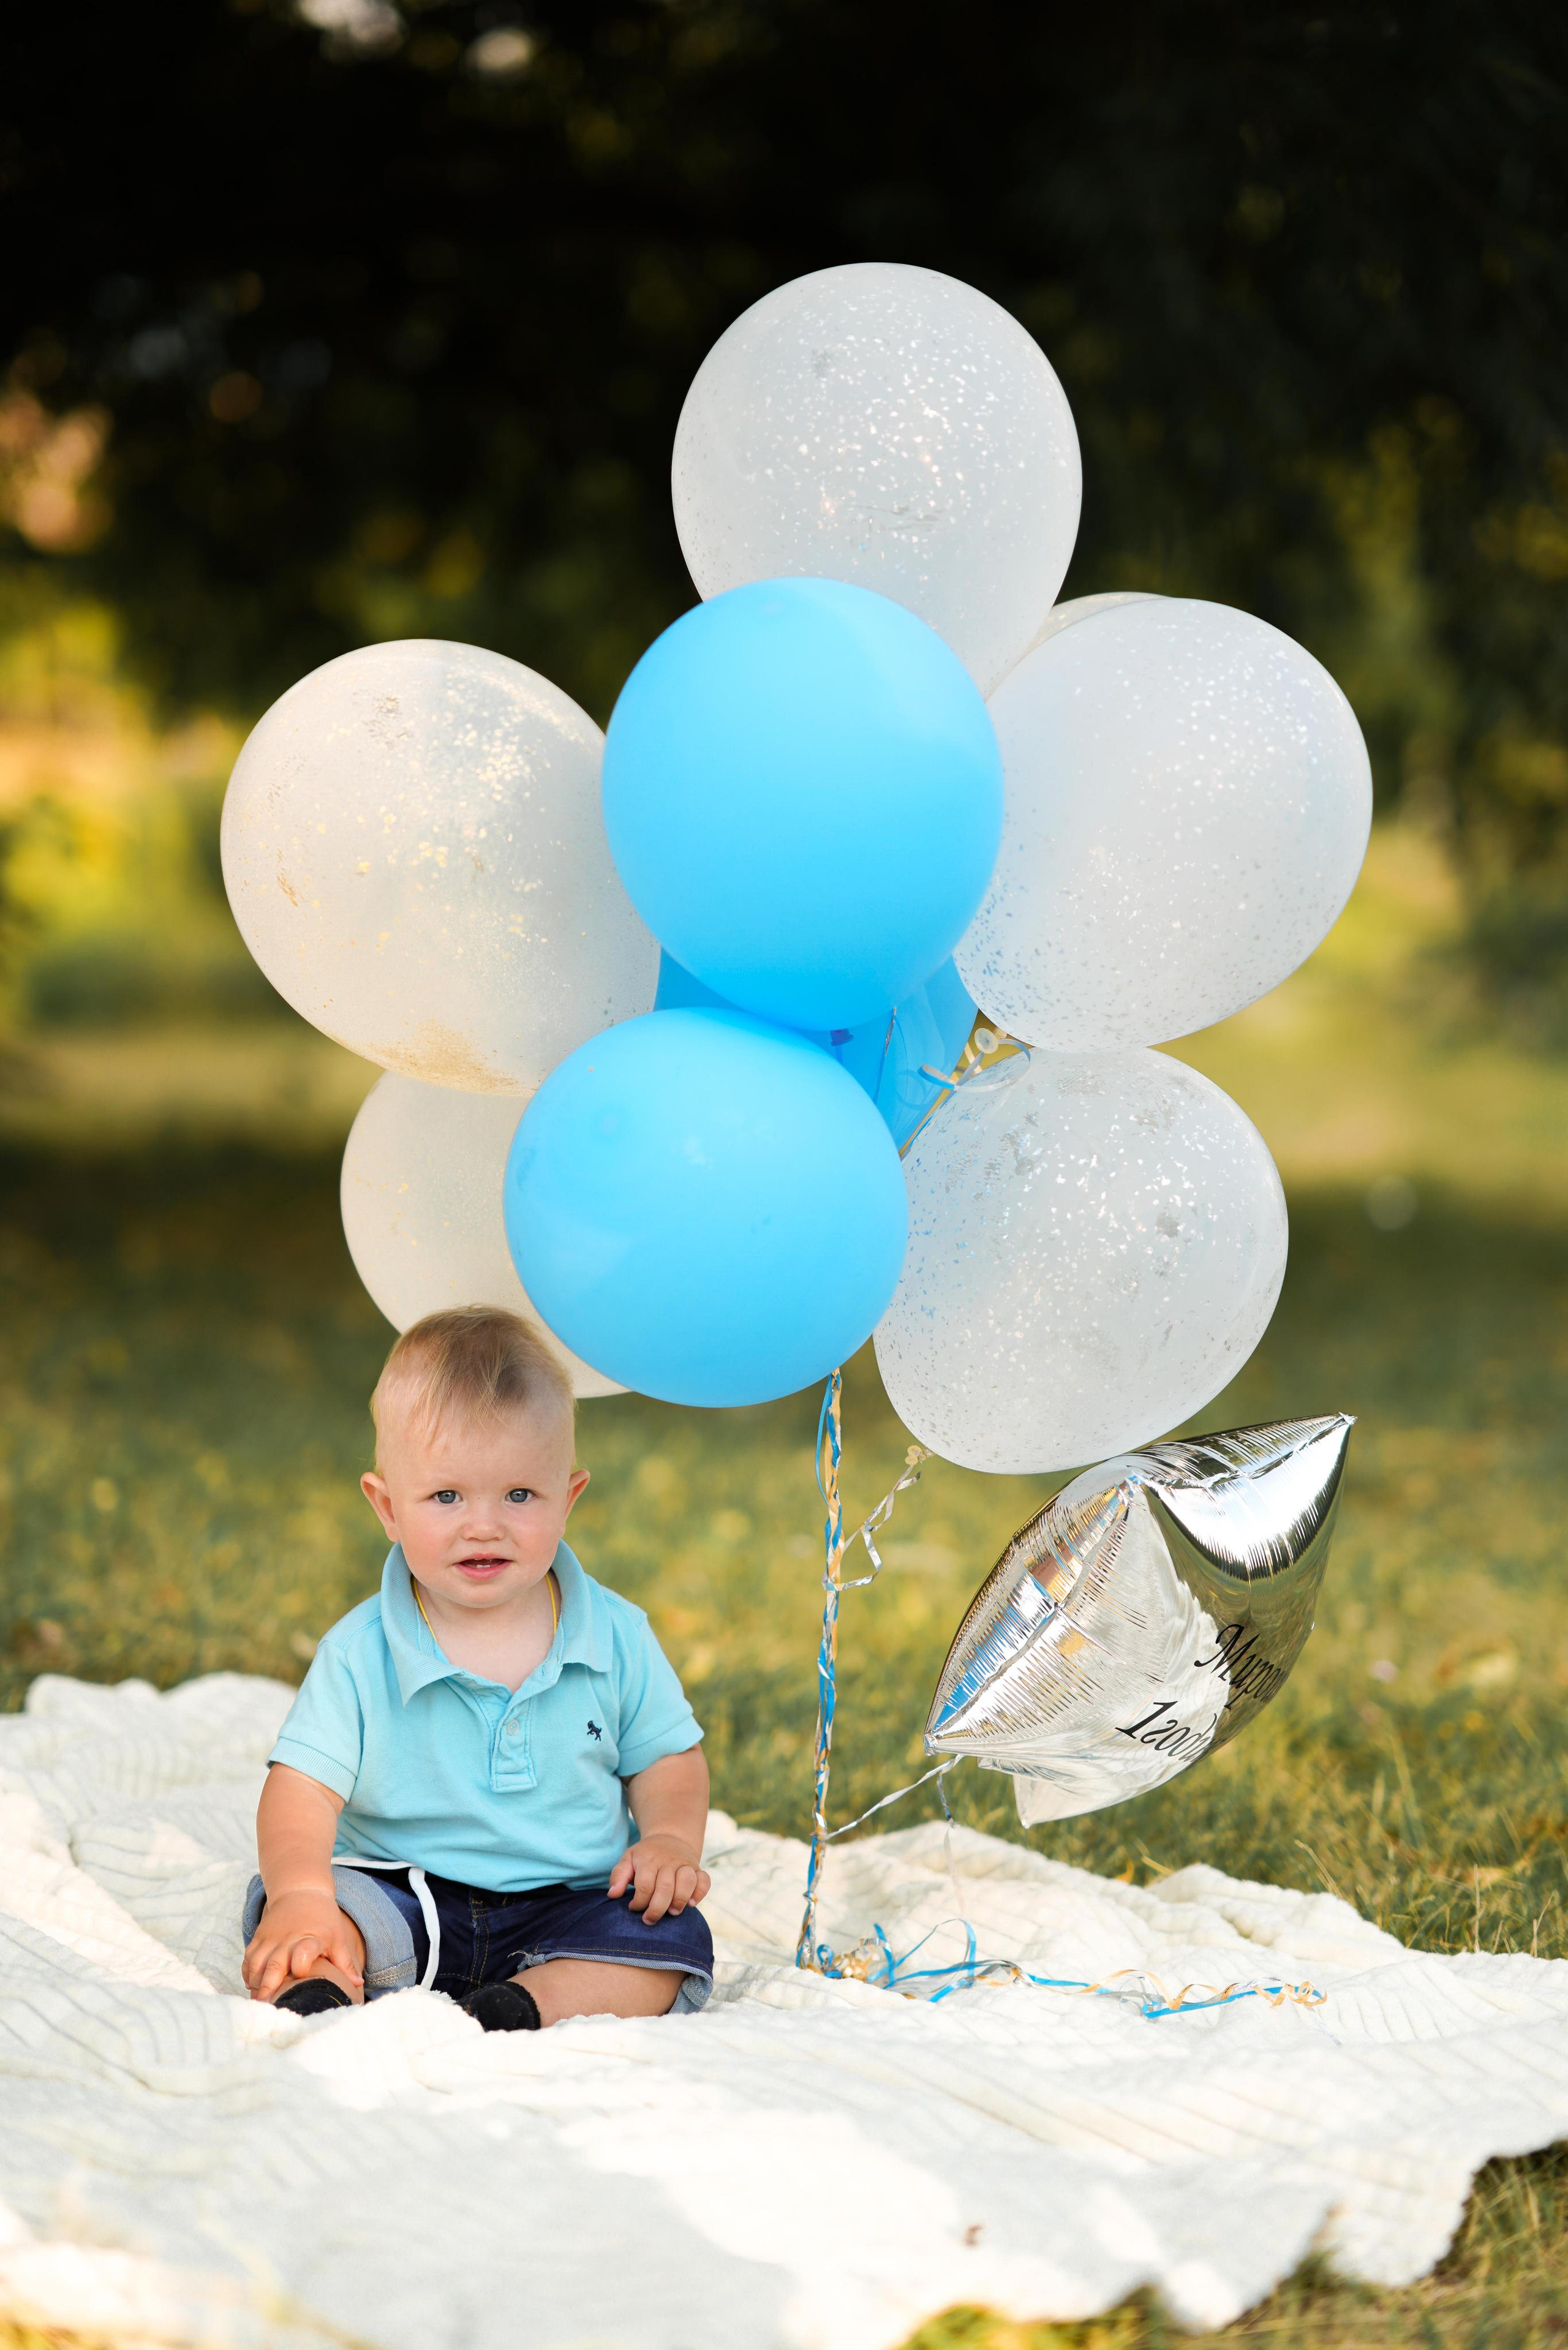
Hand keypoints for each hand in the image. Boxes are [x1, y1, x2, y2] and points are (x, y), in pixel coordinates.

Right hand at [242, 1888, 363, 2002]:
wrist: (301, 1890)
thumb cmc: (323, 1917)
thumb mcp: (337, 1937)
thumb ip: (345, 1962)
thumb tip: (358, 1984)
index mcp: (311, 1938)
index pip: (304, 1952)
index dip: (301, 1966)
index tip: (299, 1978)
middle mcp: (288, 1939)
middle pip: (275, 1965)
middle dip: (269, 1989)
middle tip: (268, 2008)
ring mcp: (270, 1938)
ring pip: (257, 1964)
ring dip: (256, 1984)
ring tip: (260, 2002)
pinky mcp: (259, 1936)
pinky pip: (248, 1958)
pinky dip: (247, 1974)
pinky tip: (252, 1986)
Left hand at [608, 1834, 710, 1924]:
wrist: (669, 1837)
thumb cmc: (645, 1855)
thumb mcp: (628, 1859)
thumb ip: (618, 1876)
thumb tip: (612, 1894)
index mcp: (649, 1859)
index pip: (645, 1886)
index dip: (638, 1903)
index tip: (633, 1908)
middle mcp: (669, 1861)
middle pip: (665, 1888)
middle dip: (657, 1910)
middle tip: (649, 1920)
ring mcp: (685, 1864)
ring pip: (687, 1882)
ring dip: (679, 1901)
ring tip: (671, 1912)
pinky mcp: (698, 1868)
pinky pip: (705, 1880)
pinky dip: (700, 1893)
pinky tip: (692, 1903)